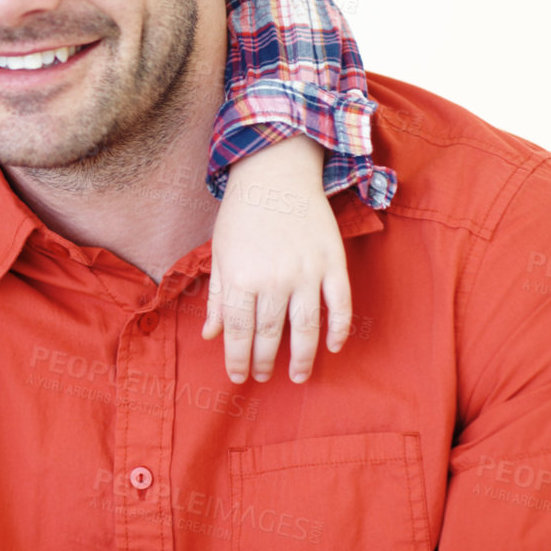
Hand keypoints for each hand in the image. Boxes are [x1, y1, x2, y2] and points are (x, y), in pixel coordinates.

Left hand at [203, 137, 351, 383]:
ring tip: (298, 375)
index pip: (239, 331)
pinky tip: (332, 347)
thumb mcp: (220, 253)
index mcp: (242, 276)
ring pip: (306, 327)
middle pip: (270, 333)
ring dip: (302, 357)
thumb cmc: (242, 215)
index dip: (238, 358)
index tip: (238, 376)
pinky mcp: (333, 262)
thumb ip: (218, 297)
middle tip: (262, 377)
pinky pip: (340, 304)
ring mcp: (307, 271)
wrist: (275, 173)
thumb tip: (210, 335)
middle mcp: (274, 278)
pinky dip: (339, 329)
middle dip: (264, 360)